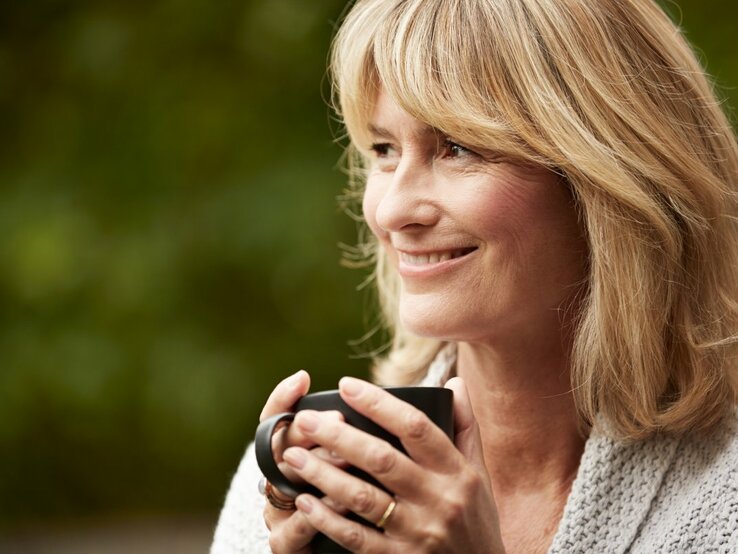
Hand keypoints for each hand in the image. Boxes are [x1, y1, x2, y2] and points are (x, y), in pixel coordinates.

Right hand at [260, 370, 346, 553]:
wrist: (315, 551)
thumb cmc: (340, 496)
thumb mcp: (346, 460)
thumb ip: (356, 431)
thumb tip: (384, 390)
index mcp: (284, 455)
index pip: (272, 419)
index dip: (283, 398)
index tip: (302, 378)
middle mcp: (273, 481)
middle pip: (280, 449)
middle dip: (311, 432)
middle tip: (338, 417)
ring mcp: (276, 513)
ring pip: (288, 487)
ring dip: (319, 470)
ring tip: (346, 458)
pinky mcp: (284, 544)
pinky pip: (297, 531)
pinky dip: (319, 515)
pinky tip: (341, 502)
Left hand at [280, 377, 505, 552]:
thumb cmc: (477, 519)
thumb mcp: (479, 473)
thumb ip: (465, 426)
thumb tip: (455, 381)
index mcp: (456, 471)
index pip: (415, 427)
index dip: (379, 403)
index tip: (347, 385)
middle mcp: (438, 499)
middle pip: (382, 459)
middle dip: (339, 436)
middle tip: (306, 419)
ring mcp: (418, 533)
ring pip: (363, 498)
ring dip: (323, 475)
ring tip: (292, 455)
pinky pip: (357, 539)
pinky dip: (328, 519)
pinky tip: (304, 501)